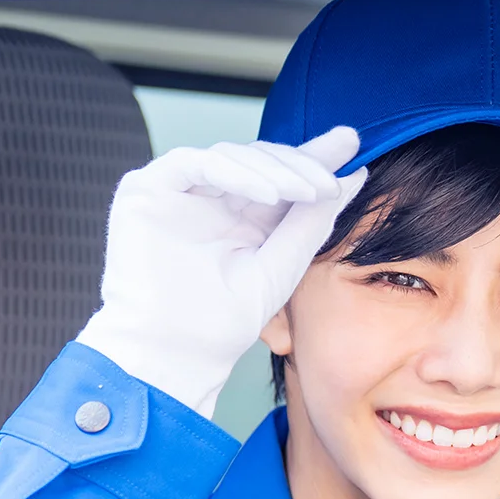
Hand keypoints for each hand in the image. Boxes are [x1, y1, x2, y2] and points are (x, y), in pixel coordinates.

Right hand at [78, 126, 365, 417]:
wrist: (178, 354)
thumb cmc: (224, 323)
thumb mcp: (281, 265)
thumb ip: (312, 222)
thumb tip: (352, 176)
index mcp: (244, 218)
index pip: (282, 176)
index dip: (315, 158)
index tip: (352, 144)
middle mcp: (213, 200)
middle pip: (261, 160)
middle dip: (301, 164)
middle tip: (333, 181)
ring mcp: (180, 192)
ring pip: (233, 155)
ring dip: (276, 171)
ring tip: (309, 191)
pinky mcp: (147, 189)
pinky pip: (195, 163)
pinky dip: (235, 172)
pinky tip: (270, 194)